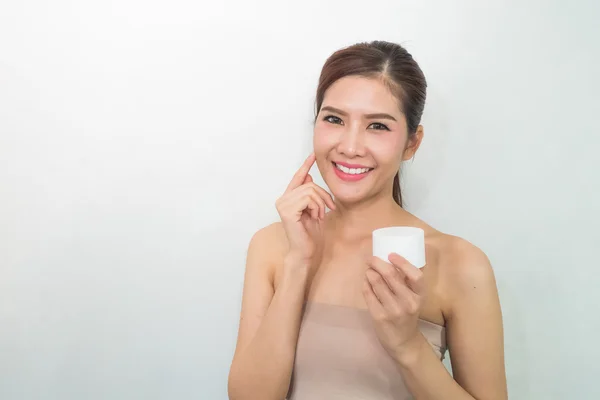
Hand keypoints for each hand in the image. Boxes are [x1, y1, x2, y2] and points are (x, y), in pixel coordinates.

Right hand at [275, 153, 335, 268]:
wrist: (306, 252)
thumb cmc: (310, 234)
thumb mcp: (314, 210)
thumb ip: (310, 195)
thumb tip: (309, 176)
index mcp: (288, 199)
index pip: (297, 178)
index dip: (305, 166)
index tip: (312, 155)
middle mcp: (282, 200)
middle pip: (309, 184)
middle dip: (324, 196)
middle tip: (328, 209)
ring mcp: (283, 205)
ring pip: (310, 191)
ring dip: (321, 203)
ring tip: (319, 215)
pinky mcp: (287, 211)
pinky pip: (308, 199)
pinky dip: (317, 207)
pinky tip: (315, 217)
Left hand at [362, 253, 425, 361]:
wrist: (403, 341)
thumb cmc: (408, 314)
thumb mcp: (414, 298)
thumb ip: (406, 281)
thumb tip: (390, 258)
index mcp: (419, 296)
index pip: (415, 275)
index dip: (402, 262)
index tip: (391, 255)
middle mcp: (408, 302)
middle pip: (391, 275)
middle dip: (377, 262)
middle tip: (371, 259)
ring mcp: (393, 310)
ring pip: (376, 282)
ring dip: (370, 272)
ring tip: (368, 269)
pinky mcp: (379, 316)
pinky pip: (368, 293)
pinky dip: (365, 283)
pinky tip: (365, 281)